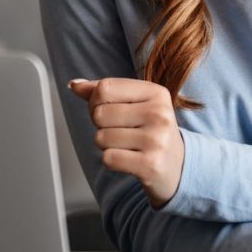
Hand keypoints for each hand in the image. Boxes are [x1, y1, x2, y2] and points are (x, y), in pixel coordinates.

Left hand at [70, 77, 183, 208]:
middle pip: (100, 113)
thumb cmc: (149, 131)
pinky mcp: (151, 164)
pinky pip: (108, 158)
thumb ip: (104, 92)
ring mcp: (157, 139)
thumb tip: (75, 84)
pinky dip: (112, 161)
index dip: (95, 101)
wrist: (177, 166)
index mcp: (156, 93)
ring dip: (106, 145)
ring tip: (127, 146)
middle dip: (101, 125)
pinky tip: (129, 159)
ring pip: (101, 137)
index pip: (105, 88)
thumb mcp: (135, 104)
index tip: (108, 110)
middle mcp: (159, 113)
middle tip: (121, 132)